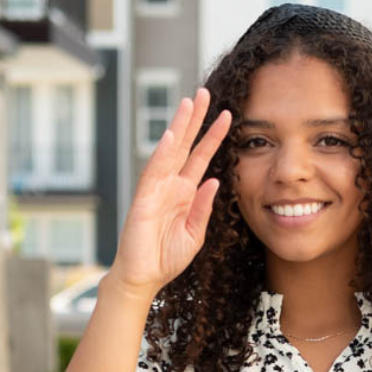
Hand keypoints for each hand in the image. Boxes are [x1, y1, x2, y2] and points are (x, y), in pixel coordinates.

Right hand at [111, 88, 232, 298]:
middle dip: (195, 120)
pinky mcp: (144, 199)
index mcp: (184, 193)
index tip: (228, 117)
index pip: (201, 158)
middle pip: (185, 146)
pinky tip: (172, 136)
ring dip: (179, 127)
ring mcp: (156, 189)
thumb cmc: (166, 259)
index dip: (213, 138)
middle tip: (205, 93)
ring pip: (170, 151)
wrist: (144, 277)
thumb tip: (215, 181)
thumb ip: (203, 208)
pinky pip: (154, 172)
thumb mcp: (195, 234)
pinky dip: (162, 154)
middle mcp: (170, 185)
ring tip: (188, 102)